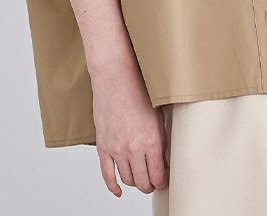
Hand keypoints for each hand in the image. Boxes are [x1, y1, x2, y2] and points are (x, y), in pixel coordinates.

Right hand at [91, 57, 168, 197]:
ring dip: (134, 182)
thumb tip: (164, 156)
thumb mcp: (158, 114)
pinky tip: (119, 190)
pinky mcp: (103, 146)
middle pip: (142, 183)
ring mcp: (117, 149)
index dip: (162, 181)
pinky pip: (107, 174)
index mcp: (151, 141)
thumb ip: (161, 138)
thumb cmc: (138, 89)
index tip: (164, 178)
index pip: (158, 177)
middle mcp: (134, 149)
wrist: (115, 77)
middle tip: (153, 180)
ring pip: (127, 180)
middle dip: (149, 185)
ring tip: (139, 177)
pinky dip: (113, 186)